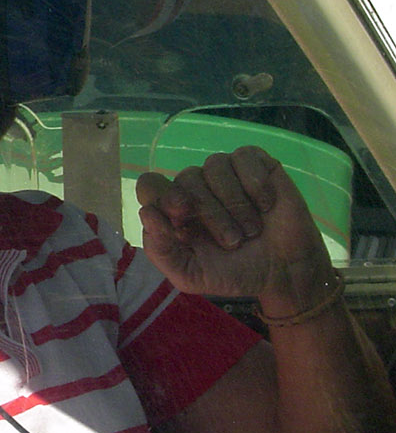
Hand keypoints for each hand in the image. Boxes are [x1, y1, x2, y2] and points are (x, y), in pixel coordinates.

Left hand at [136, 145, 333, 304]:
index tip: (181, 218)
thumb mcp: (191, 276)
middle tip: (232, 242)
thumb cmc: (235, 273)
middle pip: (186, 178)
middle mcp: (195, 187)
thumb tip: (147, 213)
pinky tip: (267, 205)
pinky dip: (256, 184)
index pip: (150, 185)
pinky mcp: (254, 165)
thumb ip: (161, 252)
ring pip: (214, 165)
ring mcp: (224, 174)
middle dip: (210, 213)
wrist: (285, 272)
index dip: (161, 196)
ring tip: (252, 230)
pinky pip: (244, 156)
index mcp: (173, 210)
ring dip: (235, 203)